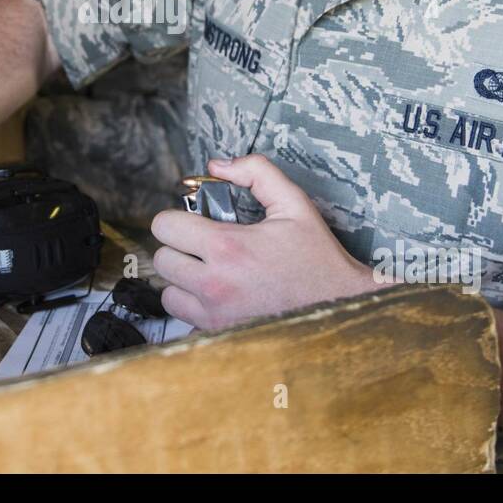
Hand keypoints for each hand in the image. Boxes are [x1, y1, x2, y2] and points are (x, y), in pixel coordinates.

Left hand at [150, 154, 376, 330]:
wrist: (340, 306)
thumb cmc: (316, 257)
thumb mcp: (293, 203)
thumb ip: (255, 172)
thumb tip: (216, 165)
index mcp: (227, 246)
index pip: (164, 226)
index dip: (177, 219)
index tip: (194, 223)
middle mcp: (213, 284)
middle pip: (162, 260)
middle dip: (180, 249)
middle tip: (204, 248)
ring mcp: (214, 316)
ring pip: (168, 293)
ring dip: (184, 282)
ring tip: (211, 273)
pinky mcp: (219, 336)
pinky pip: (185, 320)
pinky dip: (196, 309)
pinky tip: (220, 298)